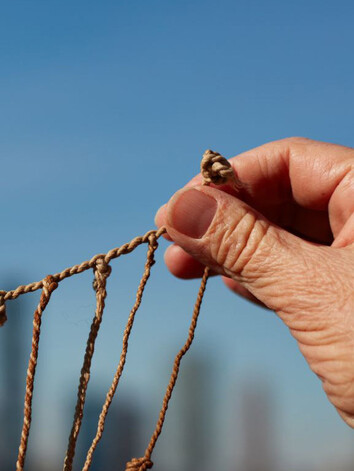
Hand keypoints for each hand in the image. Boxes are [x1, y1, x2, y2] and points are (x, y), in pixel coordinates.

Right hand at [155, 137, 353, 425]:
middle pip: (287, 194)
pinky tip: (230, 284)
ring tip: (187, 269)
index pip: (291, 161)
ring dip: (236, 248)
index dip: (228, 181)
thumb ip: (243, 244)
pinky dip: (262, 274)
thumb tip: (175, 208)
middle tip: (173, 247)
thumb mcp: (312, 293)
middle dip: (225, 217)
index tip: (176, 214)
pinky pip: (303, 270)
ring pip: (290, 235)